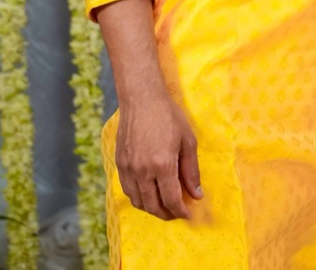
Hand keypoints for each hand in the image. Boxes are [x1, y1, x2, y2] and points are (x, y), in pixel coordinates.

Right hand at [115, 84, 202, 219]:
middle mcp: (142, 171)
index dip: (180, 211)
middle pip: (153, 205)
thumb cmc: (169, 117)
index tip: (188, 214)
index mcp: (162, 165)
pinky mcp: (119, 165)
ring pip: (138, 201)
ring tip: (164, 206)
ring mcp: (128, 169)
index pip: (171, 199)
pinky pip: (128, 190)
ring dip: (152, 208)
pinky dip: (139, 198)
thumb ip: (191, 171)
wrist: (142, 101)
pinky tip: (149, 194)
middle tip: (177, 213)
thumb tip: (197, 194)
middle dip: (167, 214)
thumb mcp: (188, 142)